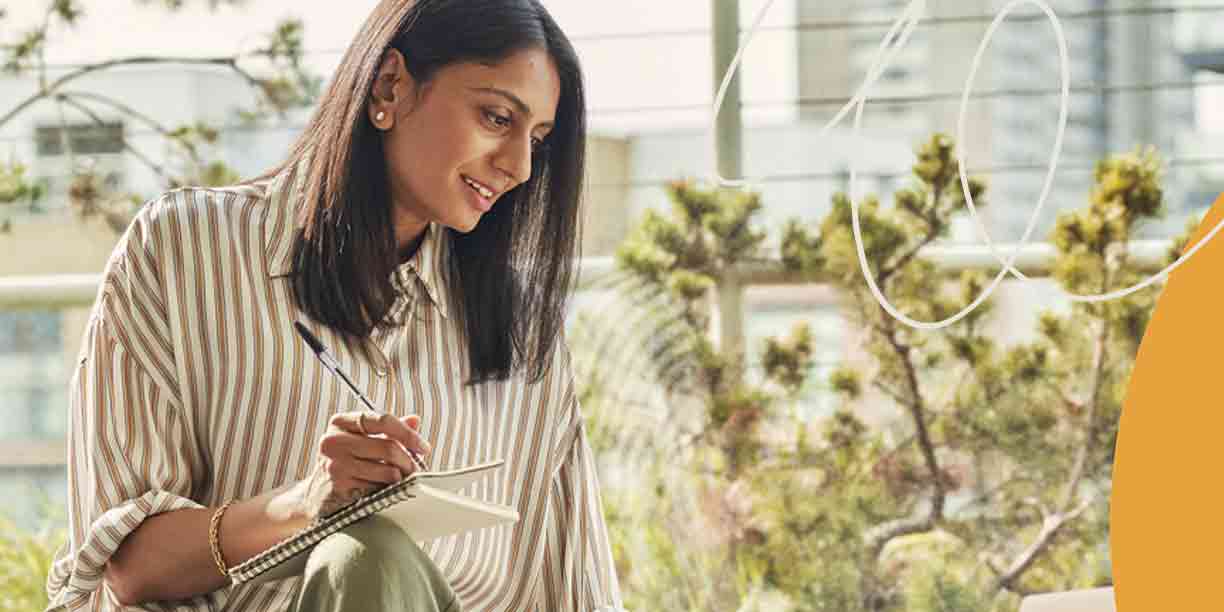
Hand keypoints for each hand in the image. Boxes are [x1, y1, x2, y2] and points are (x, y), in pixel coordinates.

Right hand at [292, 412, 430, 520]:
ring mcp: (334, 465)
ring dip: (401, 479)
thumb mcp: (363, 440)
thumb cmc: (346, 463)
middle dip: (409, 461)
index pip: (382, 420)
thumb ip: (388, 430)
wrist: (316, 495)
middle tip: (415, 471)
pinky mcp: (339, 488)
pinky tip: (383, 491)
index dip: (408, 434)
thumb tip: (414, 420)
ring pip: (387, 471)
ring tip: (400, 481)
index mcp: (341, 422)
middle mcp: (334, 440)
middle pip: (389, 447)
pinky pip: (378, 489)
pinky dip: (387, 491)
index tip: (424, 447)